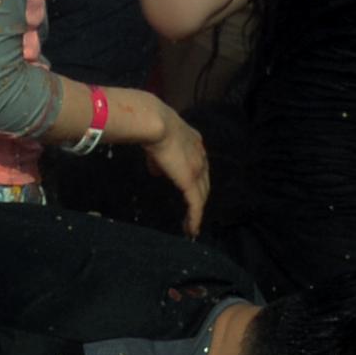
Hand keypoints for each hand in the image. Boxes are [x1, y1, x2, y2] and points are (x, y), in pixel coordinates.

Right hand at [137, 99, 211, 235]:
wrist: (156, 124)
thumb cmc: (151, 126)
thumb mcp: (156, 143)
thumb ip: (158, 158)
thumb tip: (156, 171)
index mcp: (193, 142)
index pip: (197, 163)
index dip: (194, 177)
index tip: (189, 188)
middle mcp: (200, 155)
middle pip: (204, 181)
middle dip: (199, 196)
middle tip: (193, 211)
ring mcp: (198, 169)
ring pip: (201, 195)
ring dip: (197, 210)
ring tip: (191, 225)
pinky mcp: (191, 182)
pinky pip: (196, 205)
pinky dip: (194, 218)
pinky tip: (191, 230)